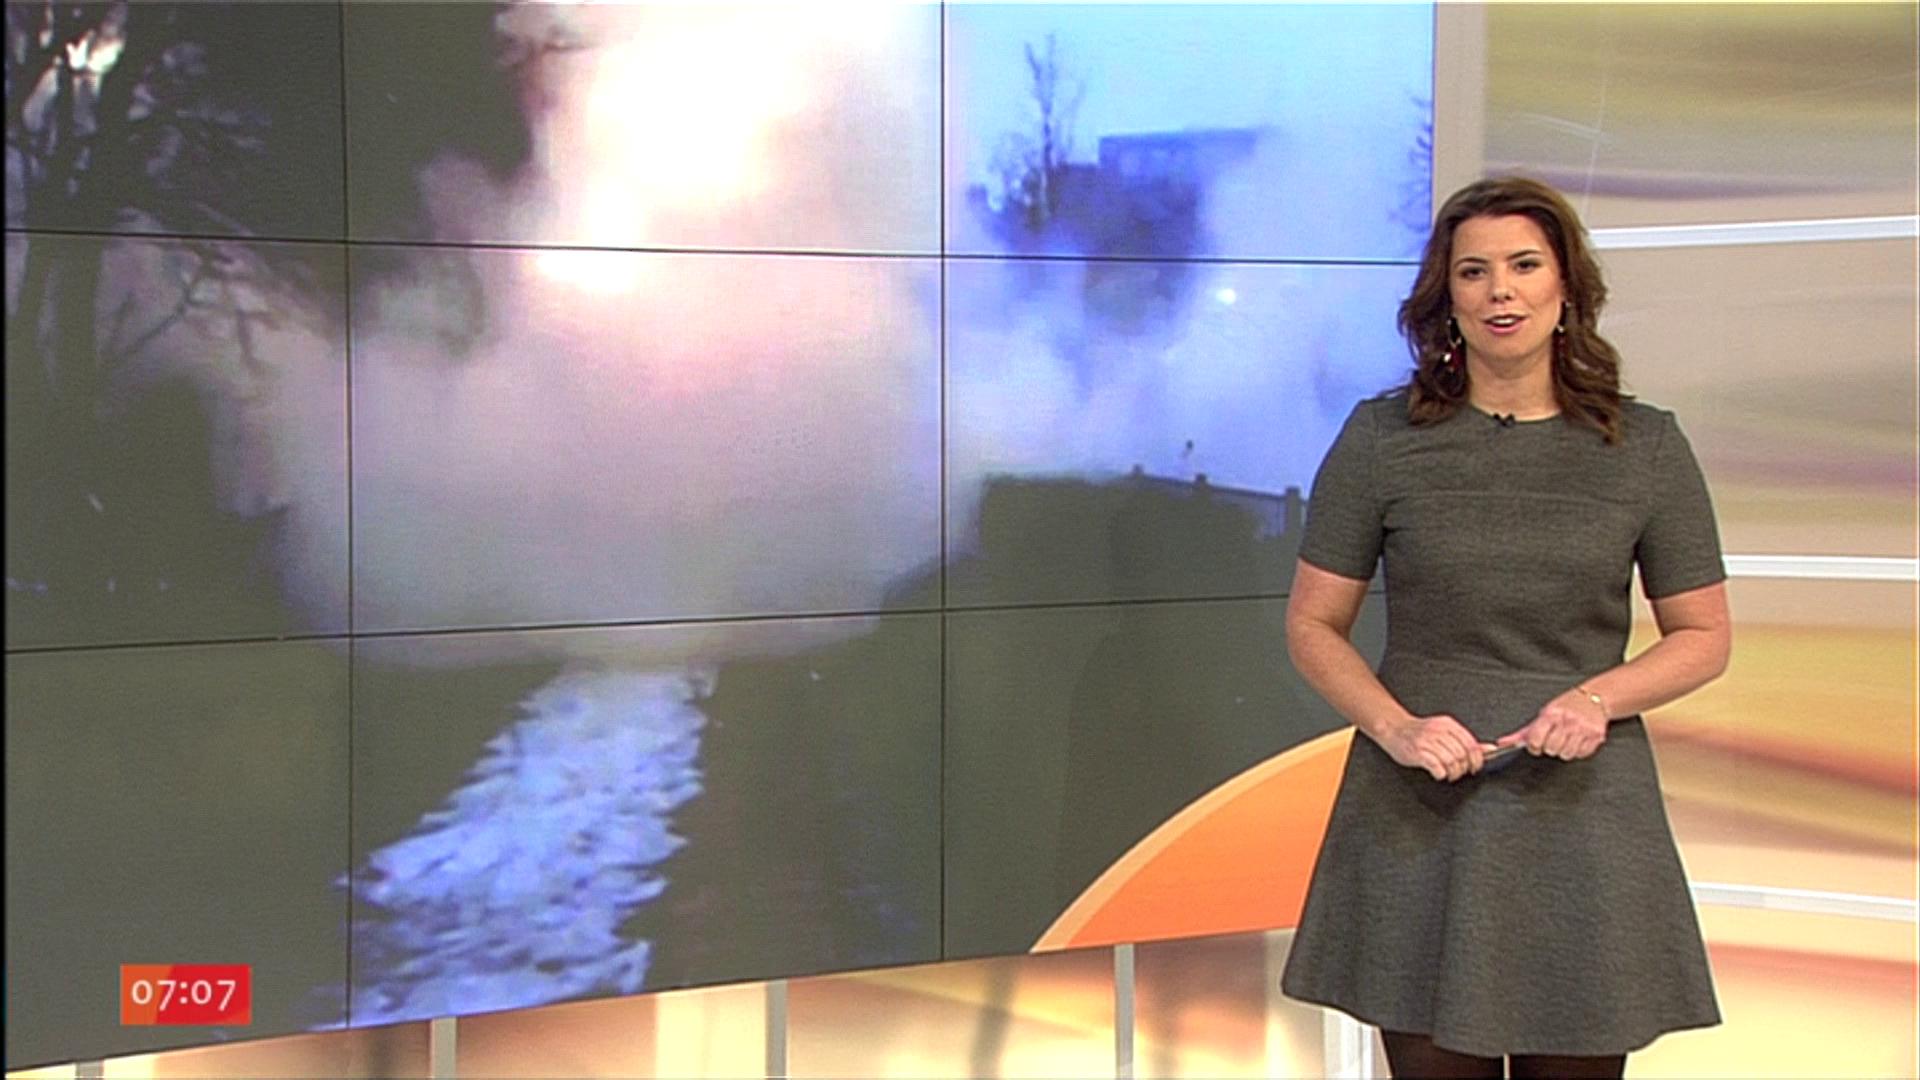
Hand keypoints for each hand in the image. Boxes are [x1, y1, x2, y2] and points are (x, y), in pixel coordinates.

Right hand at [1377, 713, 1496, 781]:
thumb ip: (1467, 741)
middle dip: (1463, 768)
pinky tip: (1438, 773)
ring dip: (1453, 773)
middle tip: (1459, 772)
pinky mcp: (1417, 752)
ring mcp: (1427, 741)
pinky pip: (1436, 766)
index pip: (1471, 744)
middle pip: (1462, 755)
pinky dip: (1441, 774)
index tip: (1474, 767)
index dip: (1476, 760)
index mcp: (1448, 724)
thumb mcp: (1445, 732)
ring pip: (1451, 762)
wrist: (1393, 728)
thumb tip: (1490, 749)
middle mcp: (1438, 730)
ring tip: (1449, 774)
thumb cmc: (1419, 733)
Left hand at [1496, 687, 1608, 760]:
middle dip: (1550, 747)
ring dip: (1564, 751)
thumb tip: (1502, 744)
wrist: (1595, 697)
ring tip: (1566, 739)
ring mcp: (1583, 729)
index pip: (1535, 740)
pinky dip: (1578, 751)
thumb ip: (1523, 733)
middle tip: (1553, 739)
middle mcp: (1567, 721)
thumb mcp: (1543, 714)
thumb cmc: (1566, 706)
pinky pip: (1581, 754)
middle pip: (1551, 749)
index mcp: (1551, 715)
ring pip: (1566, 754)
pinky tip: (1577, 740)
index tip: (1536, 744)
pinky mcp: (1596, 736)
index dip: (1534, 746)